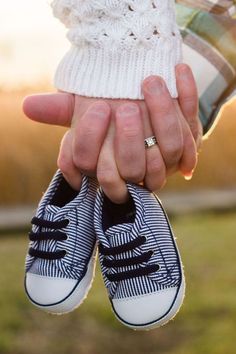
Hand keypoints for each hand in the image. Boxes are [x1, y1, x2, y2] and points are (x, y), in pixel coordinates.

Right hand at [23, 64, 201, 201]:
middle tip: (125, 106)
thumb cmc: (107, 113)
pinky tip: (178, 70)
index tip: (98, 108)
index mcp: (110, 167)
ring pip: (171, 148)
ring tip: (150, 81)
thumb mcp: (83, 110)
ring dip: (163, 114)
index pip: (100, 172)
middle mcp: (139, 170)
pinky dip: (187, 94)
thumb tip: (29, 107)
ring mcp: (167, 159)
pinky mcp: (188, 142)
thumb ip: (60, 111)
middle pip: (136, 168)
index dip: (96, 142)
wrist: (141, 105)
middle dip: (131, 138)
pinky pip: (193, 128)